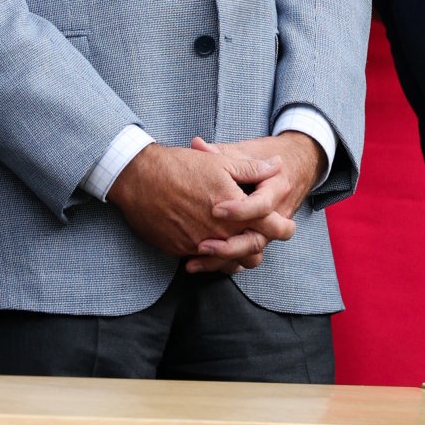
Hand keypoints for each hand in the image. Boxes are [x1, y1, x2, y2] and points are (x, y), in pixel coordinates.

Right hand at [107, 142, 284, 271]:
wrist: (138, 178)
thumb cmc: (178, 166)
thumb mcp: (218, 162)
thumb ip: (251, 169)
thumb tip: (276, 166)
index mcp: (235, 210)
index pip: (272, 227)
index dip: (284, 227)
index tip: (286, 225)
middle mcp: (221, 233)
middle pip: (254, 250)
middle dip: (263, 243)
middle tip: (266, 235)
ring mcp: (201, 245)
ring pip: (232, 261)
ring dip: (240, 254)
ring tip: (241, 241)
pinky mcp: (182, 250)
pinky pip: (207, 262)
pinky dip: (214, 256)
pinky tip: (214, 245)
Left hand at [184, 132, 322, 273]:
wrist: (294, 164)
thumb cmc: (264, 156)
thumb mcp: (244, 151)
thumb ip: (220, 152)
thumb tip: (197, 144)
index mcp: (275, 188)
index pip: (261, 205)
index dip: (239, 210)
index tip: (216, 209)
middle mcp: (276, 215)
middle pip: (258, 240)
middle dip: (230, 246)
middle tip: (203, 245)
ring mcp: (269, 231)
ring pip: (251, 256)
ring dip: (224, 260)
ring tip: (195, 260)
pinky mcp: (260, 239)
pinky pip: (245, 259)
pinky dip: (225, 264)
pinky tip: (201, 264)